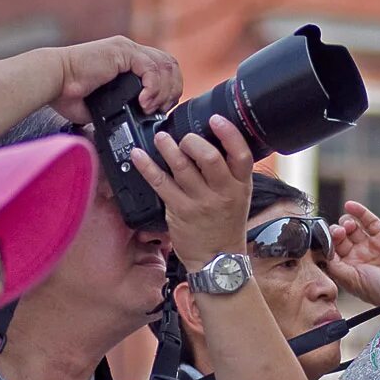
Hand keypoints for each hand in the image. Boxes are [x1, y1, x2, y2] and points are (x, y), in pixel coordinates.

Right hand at [51, 36, 182, 122]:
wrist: (52, 82)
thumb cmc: (69, 94)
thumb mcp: (104, 105)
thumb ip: (121, 111)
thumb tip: (130, 130)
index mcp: (128, 60)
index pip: (164, 68)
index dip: (170, 89)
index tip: (162, 110)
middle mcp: (130, 51)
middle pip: (170, 64)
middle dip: (173, 90)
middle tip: (162, 110)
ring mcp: (127, 49)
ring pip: (164, 66)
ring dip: (163, 91)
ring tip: (151, 109)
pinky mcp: (122, 52)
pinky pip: (151, 69)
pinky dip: (153, 89)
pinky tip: (143, 103)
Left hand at [130, 115, 251, 269]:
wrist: (218, 260)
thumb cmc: (226, 226)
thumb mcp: (239, 197)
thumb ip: (229, 173)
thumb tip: (211, 142)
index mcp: (241, 186)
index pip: (241, 155)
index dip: (229, 134)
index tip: (215, 119)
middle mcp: (223, 192)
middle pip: (209, 157)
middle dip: (192, 141)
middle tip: (183, 137)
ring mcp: (200, 202)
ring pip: (182, 167)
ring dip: (168, 147)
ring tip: (160, 138)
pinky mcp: (180, 211)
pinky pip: (160, 183)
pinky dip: (147, 166)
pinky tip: (138, 155)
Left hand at [327, 201, 379, 305]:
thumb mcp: (352, 282)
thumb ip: (335, 267)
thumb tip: (323, 252)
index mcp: (347, 269)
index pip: (330, 251)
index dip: (326, 243)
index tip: (325, 239)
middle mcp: (357, 256)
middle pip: (340, 237)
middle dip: (336, 232)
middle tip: (339, 233)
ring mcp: (370, 245)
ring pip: (352, 227)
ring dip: (345, 222)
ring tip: (347, 226)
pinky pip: (369, 220)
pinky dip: (359, 212)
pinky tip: (350, 205)